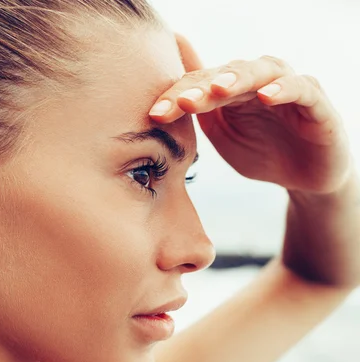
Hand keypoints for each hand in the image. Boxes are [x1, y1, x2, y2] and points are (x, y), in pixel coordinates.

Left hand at [149, 34, 353, 194]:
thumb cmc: (262, 154)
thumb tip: (165, 98)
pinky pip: (300, 88)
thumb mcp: (223, 137)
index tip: (154, 116)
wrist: (305, 179)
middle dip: (200, 88)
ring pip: (260, 72)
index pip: (200, 85)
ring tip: (218, 90)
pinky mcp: (316, 101)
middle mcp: (258, 81)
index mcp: (232, 90)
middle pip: (225, 75)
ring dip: (237, 79)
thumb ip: (199, 113)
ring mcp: (287, 87)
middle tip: (180, 102)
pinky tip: (265, 97)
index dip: (176, 98)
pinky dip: (283, 90)